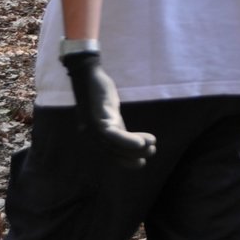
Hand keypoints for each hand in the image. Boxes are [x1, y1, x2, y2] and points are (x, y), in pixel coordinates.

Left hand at [61, 50, 156, 167]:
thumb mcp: (109, 114)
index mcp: (95, 137)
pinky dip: (127, 140)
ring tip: (151, 147)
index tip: (141, 163)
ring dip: (134, 149)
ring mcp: (94, 127)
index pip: (110, 156)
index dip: (125, 162)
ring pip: (113, 146)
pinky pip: (112, 134)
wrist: (88, 76)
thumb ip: (114, 126)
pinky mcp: (98, 117)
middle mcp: (92, 136)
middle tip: (152, 151)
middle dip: (133, 155)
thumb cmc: (98, 95)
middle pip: (113, 153)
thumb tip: (126, 137)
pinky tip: (142, 142)